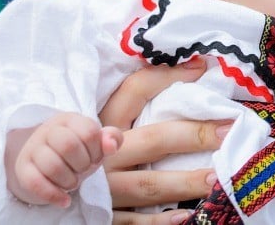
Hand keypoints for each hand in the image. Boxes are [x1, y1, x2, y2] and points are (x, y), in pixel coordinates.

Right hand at [6, 112, 122, 207]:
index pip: (88, 132)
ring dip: (69, 181)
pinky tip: (64, 200)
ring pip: (51, 165)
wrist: (48, 163)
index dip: (97, 150)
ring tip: (73, 182)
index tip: (95, 158)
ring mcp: (32, 148)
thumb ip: (112, 139)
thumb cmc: (80, 151)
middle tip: (83, 170)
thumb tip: (111, 146)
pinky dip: (53, 195)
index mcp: (70, 119)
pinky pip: (35, 183)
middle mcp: (48, 130)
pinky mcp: (22, 168)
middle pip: (68, 145)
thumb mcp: (98, 143)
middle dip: (83, 164)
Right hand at [98, 58, 231, 224]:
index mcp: (103, 122)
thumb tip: (197, 65)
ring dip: (184, 182)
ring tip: (218, 178)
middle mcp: (104, 154)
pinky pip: (132, 221)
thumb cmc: (90, 144)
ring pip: (148, 184)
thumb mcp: (109, 116)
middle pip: (154, 140)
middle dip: (193, 136)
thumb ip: (147, 92)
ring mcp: (103, 187)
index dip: (167, 77)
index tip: (203, 68)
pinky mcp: (101, 215)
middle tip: (228, 133)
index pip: (136, 90)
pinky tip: (185, 216)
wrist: (47, 180)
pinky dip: (158, 221)